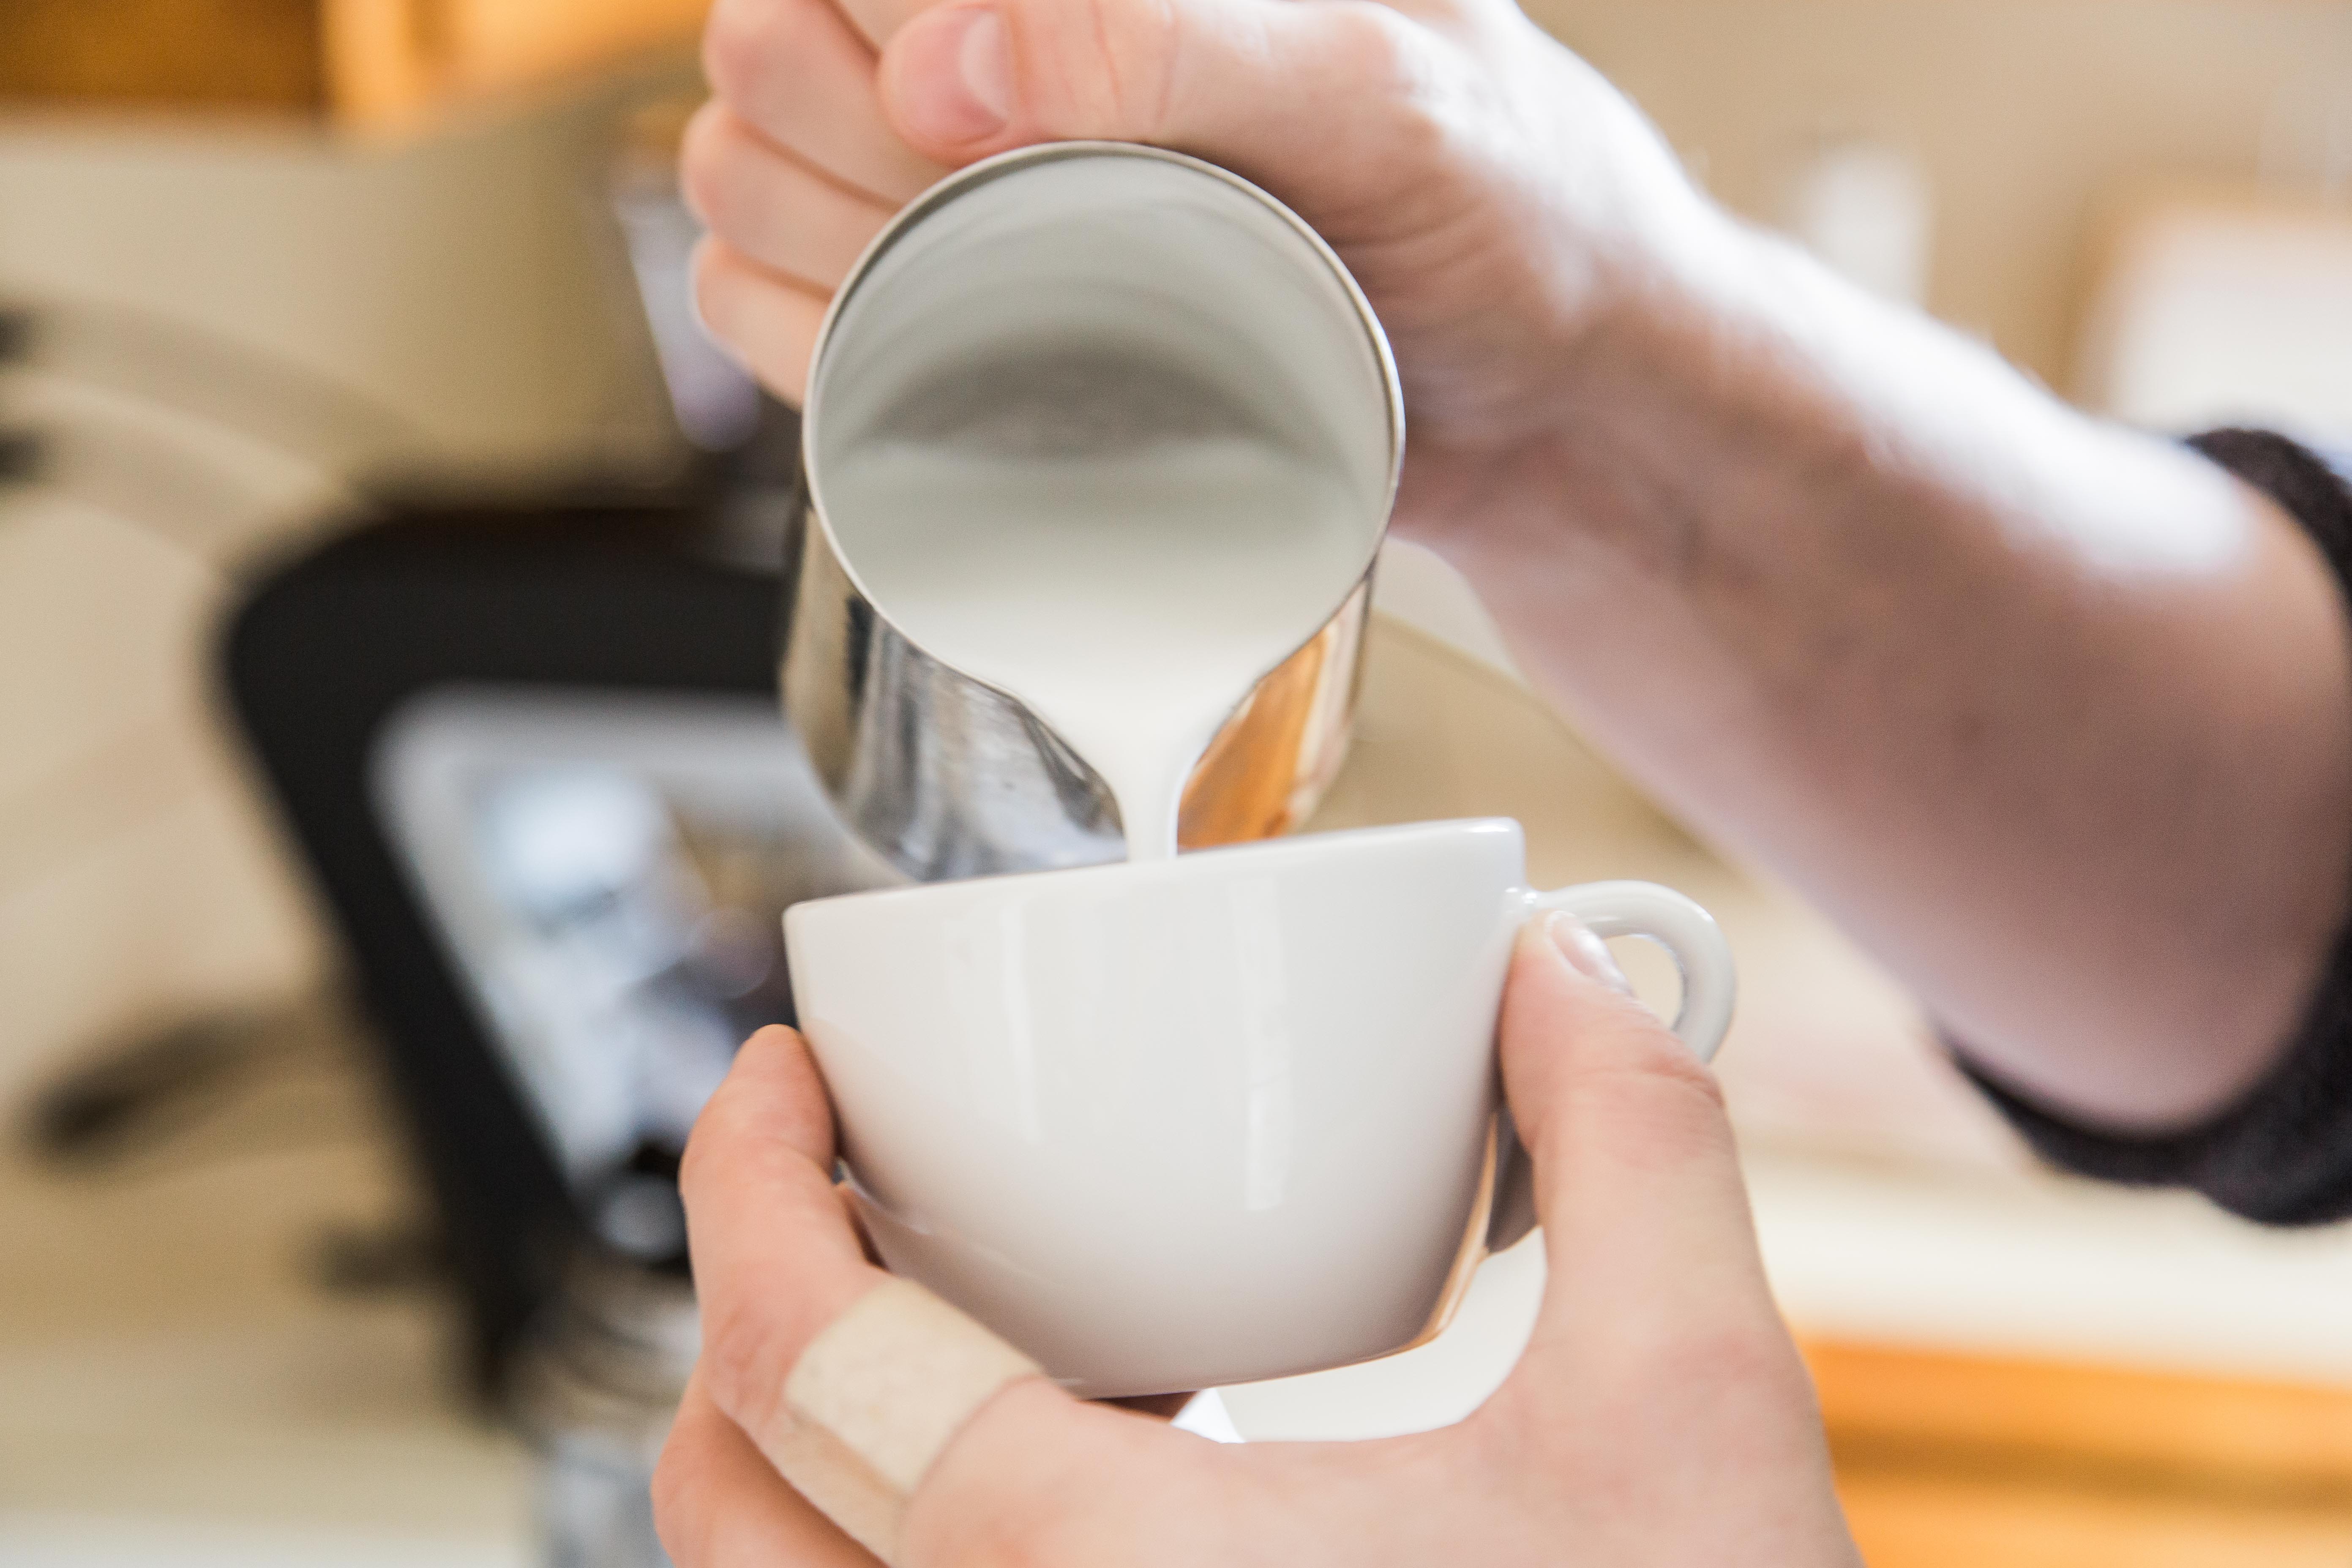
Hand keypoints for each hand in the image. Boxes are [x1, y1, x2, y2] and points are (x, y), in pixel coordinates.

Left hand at [654, 916, 1858, 1565]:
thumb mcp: (1692, 1412)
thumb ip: (1631, 1147)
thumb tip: (1569, 966)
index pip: (800, 1368)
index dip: (740, 1184)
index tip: (779, 1076)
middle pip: (725, 1504)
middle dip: (743, 1312)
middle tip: (833, 1179)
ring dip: (814, 1443)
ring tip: (944, 1309)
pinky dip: (901, 1545)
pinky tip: (1085, 1464)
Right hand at [682, 0, 1725, 548]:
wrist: (1543, 414)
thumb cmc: (1513, 218)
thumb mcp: (1385, 97)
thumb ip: (1176, 48)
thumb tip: (947, 61)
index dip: (885, 27)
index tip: (979, 118)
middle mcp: (1018, 52)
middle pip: (770, 44)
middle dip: (858, 133)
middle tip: (1015, 209)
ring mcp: (968, 182)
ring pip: (743, 166)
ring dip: (835, 237)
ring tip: (1003, 292)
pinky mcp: (958, 316)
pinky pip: (767, 300)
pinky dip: (810, 331)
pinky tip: (928, 349)